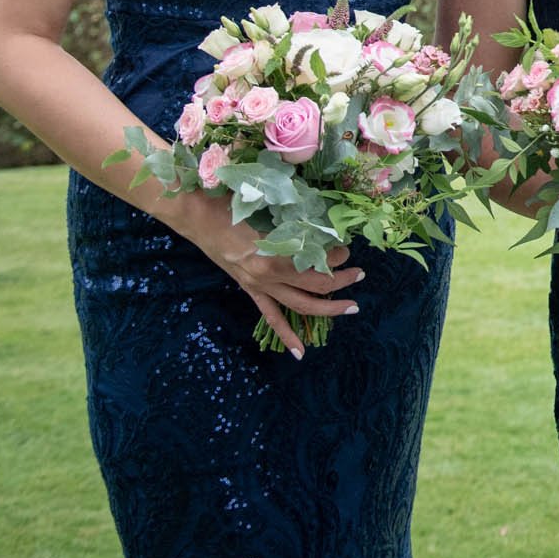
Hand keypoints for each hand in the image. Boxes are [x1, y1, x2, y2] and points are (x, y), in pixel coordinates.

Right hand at [177, 195, 360, 358]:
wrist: (198, 216)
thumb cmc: (235, 205)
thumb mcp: (271, 210)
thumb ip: (298, 222)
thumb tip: (327, 227)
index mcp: (276, 253)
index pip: (319, 263)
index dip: (338, 257)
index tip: (346, 248)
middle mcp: (269, 275)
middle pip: (316, 286)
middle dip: (343, 281)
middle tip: (361, 274)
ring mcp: (259, 286)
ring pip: (300, 306)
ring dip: (328, 308)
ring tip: (351, 307)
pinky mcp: (250, 291)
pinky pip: (271, 318)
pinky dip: (287, 335)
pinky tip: (300, 352)